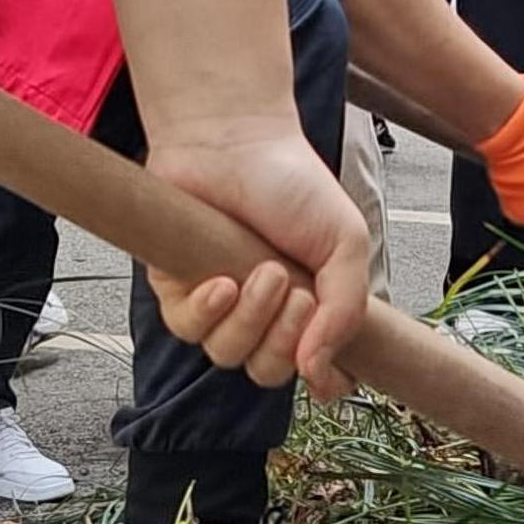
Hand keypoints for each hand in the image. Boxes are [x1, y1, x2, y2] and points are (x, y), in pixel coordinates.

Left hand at [145, 120, 370, 401]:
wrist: (234, 142)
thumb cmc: (291, 184)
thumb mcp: (345, 243)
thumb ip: (346, 309)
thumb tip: (318, 371)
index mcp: (312, 306)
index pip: (320, 368)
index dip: (324, 381)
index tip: (325, 375)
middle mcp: (266, 313)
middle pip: (269, 371)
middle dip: (284, 341)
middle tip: (296, 296)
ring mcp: (222, 306)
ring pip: (228, 354)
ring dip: (251, 320)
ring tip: (263, 272)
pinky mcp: (178, 291)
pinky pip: (187, 330)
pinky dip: (209, 312)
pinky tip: (222, 283)